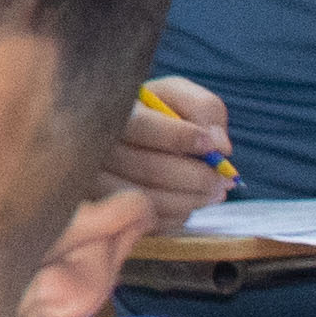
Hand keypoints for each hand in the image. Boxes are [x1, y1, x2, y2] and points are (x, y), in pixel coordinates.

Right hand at [103, 72, 233, 235]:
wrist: (121, 131)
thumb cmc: (154, 111)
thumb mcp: (177, 95)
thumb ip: (204, 107)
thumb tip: (219, 145)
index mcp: (110, 108)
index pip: (140, 126)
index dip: (178, 138)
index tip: (210, 145)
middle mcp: (92, 144)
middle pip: (147, 168)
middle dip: (196, 177)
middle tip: (223, 179)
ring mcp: (92, 180)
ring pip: (147, 199)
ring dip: (191, 200)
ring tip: (215, 192)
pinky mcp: (104, 209)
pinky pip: (144, 221)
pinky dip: (176, 216)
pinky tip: (188, 202)